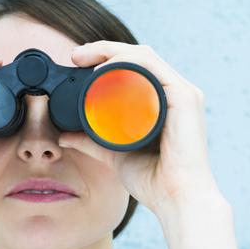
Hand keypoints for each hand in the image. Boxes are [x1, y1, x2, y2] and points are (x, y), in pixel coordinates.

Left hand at [59, 40, 221, 215]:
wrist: (175, 199)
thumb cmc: (153, 180)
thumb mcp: (114, 154)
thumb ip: (91, 143)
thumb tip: (64, 136)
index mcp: (163, 100)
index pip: (134, 65)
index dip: (105, 58)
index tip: (77, 61)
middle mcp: (175, 92)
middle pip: (138, 56)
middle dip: (104, 49)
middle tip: (76, 56)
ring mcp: (182, 93)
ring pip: (144, 57)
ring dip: (112, 51)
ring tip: (86, 58)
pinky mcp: (185, 98)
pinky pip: (154, 68)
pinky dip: (129, 62)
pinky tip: (108, 67)